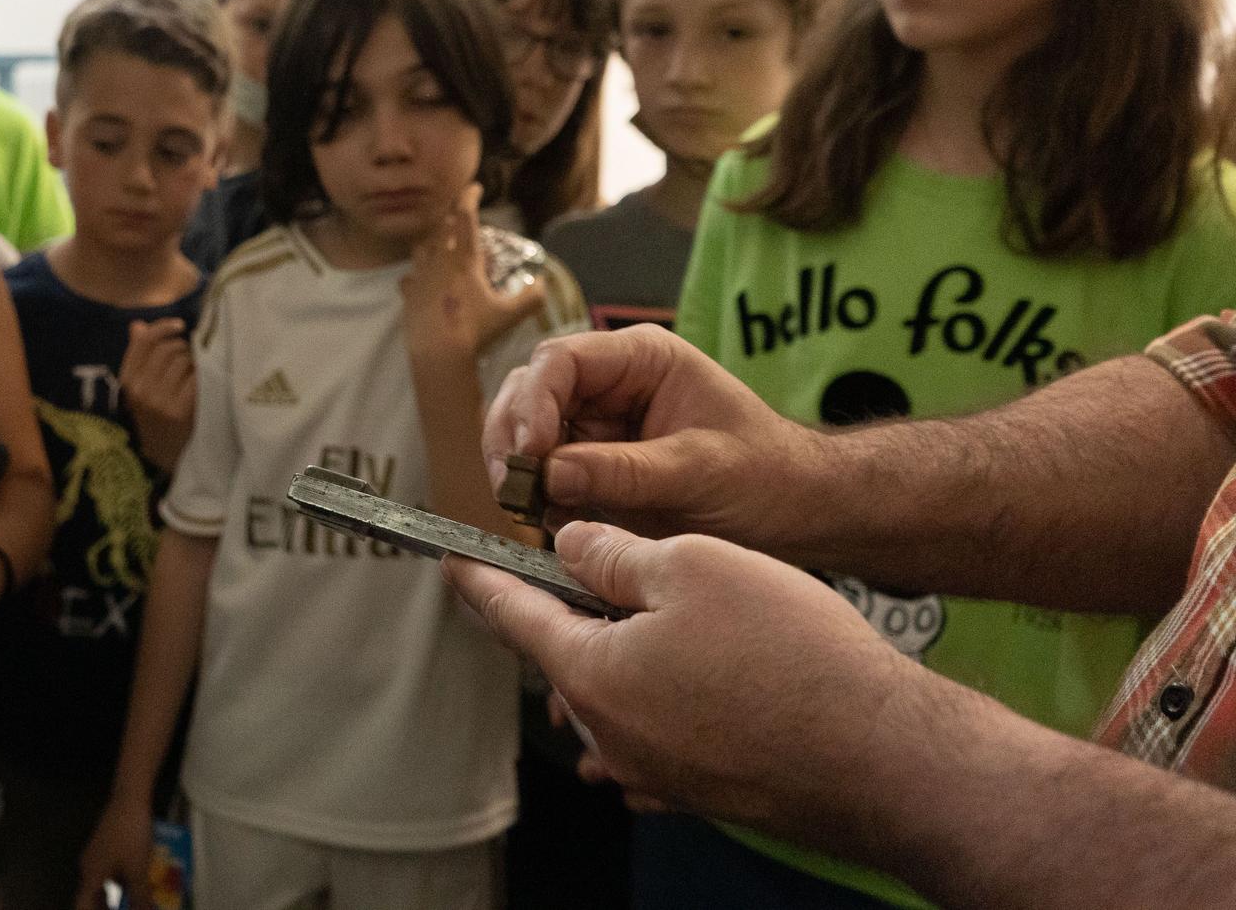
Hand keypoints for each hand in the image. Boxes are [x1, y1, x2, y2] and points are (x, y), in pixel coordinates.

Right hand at [75, 797, 154, 909]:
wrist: (129, 800)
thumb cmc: (130, 837)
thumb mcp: (138, 871)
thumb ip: (140, 898)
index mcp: (91, 876)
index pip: (82, 905)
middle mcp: (89, 866)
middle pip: (91, 896)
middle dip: (104, 908)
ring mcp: (97, 854)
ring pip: (102, 883)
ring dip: (115, 896)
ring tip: (131, 902)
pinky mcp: (106, 844)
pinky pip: (109, 871)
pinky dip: (120, 881)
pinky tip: (137, 882)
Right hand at [120, 317, 195, 473]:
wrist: (166, 458)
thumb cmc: (157, 418)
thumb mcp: (142, 389)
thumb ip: (139, 357)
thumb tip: (137, 325)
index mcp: (127, 381)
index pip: (143, 342)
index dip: (162, 327)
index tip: (180, 325)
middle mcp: (140, 390)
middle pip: (167, 348)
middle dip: (184, 348)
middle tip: (192, 358)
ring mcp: (158, 401)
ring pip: (182, 360)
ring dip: (195, 362)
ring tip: (197, 374)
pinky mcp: (178, 411)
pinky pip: (194, 377)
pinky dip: (202, 376)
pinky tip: (203, 384)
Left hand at [400, 184, 544, 358]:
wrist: (438, 354)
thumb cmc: (475, 331)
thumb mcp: (511, 315)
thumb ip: (532, 297)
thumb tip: (543, 283)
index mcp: (464, 260)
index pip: (466, 217)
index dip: (469, 197)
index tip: (474, 186)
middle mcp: (439, 262)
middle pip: (441, 229)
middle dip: (452, 220)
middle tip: (461, 221)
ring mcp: (420, 278)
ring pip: (422, 248)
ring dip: (432, 243)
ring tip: (441, 247)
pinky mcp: (408, 296)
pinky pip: (409, 278)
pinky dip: (416, 275)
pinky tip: (420, 281)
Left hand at [444, 521, 911, 835]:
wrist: (882, 755)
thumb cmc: (789, 653)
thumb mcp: (691, 564)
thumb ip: (613, 554)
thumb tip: (569, 548)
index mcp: (591, 673)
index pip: (512, 617)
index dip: (482, 579)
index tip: (454, 559)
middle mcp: (612, 735)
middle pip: (566, 657)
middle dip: (567, 610)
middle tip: (580, 565)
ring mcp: (658, 772)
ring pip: (615, 696)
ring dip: (623, 653)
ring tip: (659, 613)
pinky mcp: (705, 789)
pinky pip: (660, 734)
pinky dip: (661, 698)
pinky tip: (693, 677)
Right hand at [484, 323, 822, 549]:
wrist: (796, 514)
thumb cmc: (767, 475)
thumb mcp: (700, 470)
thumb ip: (625, 470)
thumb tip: (550, 474)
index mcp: (640, 359)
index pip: (561, 362)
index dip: (534, 403)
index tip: (530, 452)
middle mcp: (609, 387)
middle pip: (528, 394)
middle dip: (513, 439)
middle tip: (515, 489)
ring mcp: (596, 428)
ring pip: (525, 436)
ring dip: (519, 473)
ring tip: (531, 511)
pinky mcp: (591, 470)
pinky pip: (543, 478)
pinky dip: (536, 501)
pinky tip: (550, 524)